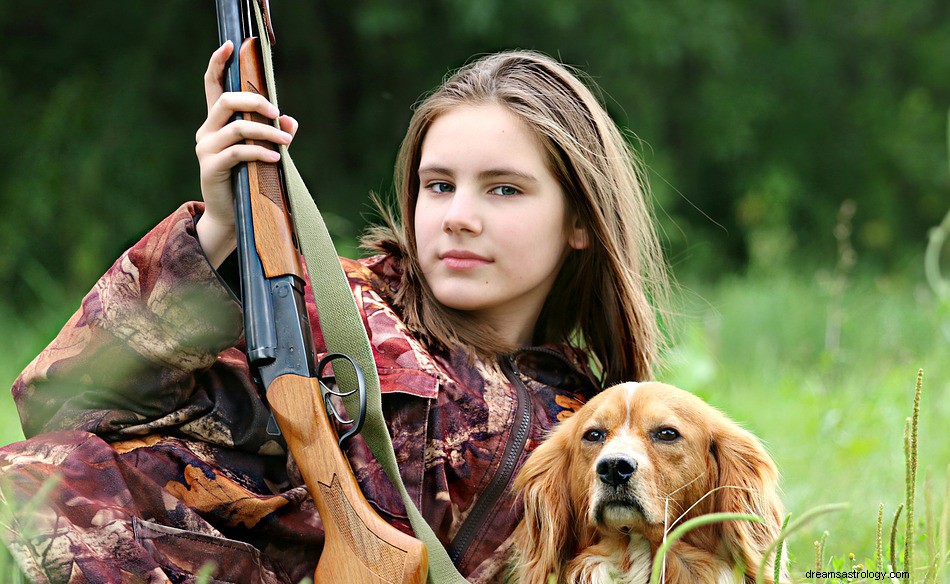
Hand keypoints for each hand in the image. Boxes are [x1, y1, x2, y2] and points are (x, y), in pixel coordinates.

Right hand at [194, 41, 297, 266]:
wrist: (233, 216)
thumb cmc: (249, 179)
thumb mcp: (264, 152)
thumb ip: (275, 134)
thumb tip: (291, 122)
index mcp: (216, 122)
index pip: (212, 85)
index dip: (217, 63)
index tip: (230, 45)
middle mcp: (206, 131)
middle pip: (227, 101)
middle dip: (255, 101)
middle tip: (278, 113)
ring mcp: (205, 148)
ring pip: (236, 127)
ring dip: (266, 132)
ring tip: (286, 142)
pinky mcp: (210, 167)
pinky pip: (238, 152)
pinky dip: (260, 152)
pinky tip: (276, 158)